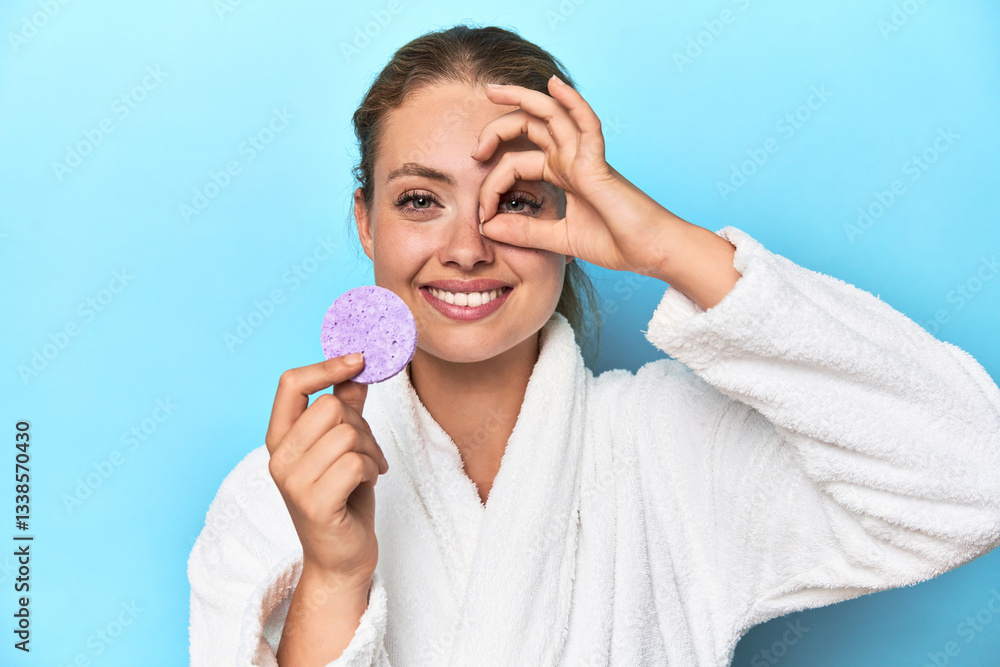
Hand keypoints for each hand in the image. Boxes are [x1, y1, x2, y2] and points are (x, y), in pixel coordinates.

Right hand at [264, 353, 389, 586]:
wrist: (342, 558)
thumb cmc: (343, 499)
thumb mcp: (343, 446)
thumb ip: (345, 407)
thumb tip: (357, 367)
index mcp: (280, 438)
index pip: (290, 383)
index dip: (327, 366)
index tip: (359, 360)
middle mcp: (278, 458)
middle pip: (330, 407)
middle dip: (361, 425)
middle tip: (367, 451)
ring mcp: (293, 482)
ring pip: (347, 434)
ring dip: (370, 451)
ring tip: (368, 470)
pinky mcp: (314, 504)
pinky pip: (355, 462)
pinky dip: (372, 470)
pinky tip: (366, 485)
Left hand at [472, 75, 674, 275]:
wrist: (650, 251)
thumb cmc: (615, 242)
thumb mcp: (558, 239)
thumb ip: (525, 232)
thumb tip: (488, 228)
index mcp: (561, 175)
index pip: (515, 164)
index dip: (492, 186)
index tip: (483, 215)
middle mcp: (571, 159)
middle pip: (529, 128)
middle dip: (497, 127)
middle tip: (474, 149)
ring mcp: (585, 157)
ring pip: (551, 115)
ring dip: (521, 98)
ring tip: (493, 90)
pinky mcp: (599, 164)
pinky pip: (586, 124)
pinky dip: (571, 102)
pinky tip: (554, 85)